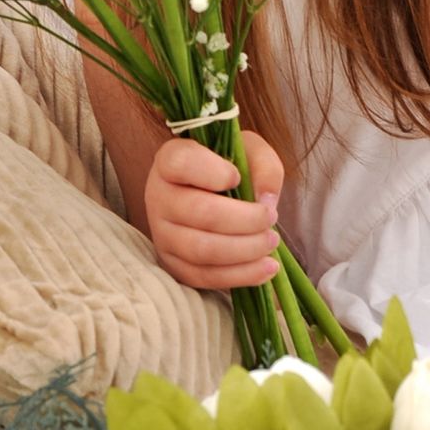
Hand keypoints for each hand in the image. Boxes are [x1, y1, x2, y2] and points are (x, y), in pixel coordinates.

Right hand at [143, 127, 285, 293]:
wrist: (214, 195)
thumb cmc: (231, 168)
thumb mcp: (250, 152)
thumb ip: (264, 167)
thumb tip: (266, 202)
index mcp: (171, 160)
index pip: (181, 163)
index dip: (212, 171)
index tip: (237, 177)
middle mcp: (158, 196)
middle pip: (200, 212)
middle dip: (245, 220)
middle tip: (271, 218)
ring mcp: (162, 234)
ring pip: (202, 250)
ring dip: (245, 249)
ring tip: (272, 242)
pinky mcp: (173, 264)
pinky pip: (204, 277)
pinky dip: (240, 275)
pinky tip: (266, 268)